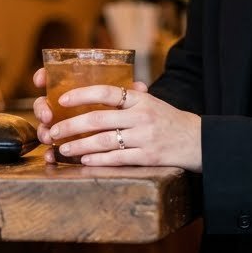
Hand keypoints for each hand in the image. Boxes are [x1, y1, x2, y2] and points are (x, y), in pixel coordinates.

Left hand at [32, 68, 201, 171]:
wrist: (198, 141)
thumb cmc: (169, 121)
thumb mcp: (152, 103)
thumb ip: (128, 99)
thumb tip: (98, 94)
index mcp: (140, 99)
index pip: (105, 92)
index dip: (81, 95)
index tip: (62, 100)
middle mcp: (142, 116)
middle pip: (98, 120)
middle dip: (71, 126)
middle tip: (53, 132)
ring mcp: (145, 137)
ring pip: (104, 141)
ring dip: (80, 146)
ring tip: (63, 148)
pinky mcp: (149, 157)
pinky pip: (118, 158)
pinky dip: (99, 160)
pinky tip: (85, 160)